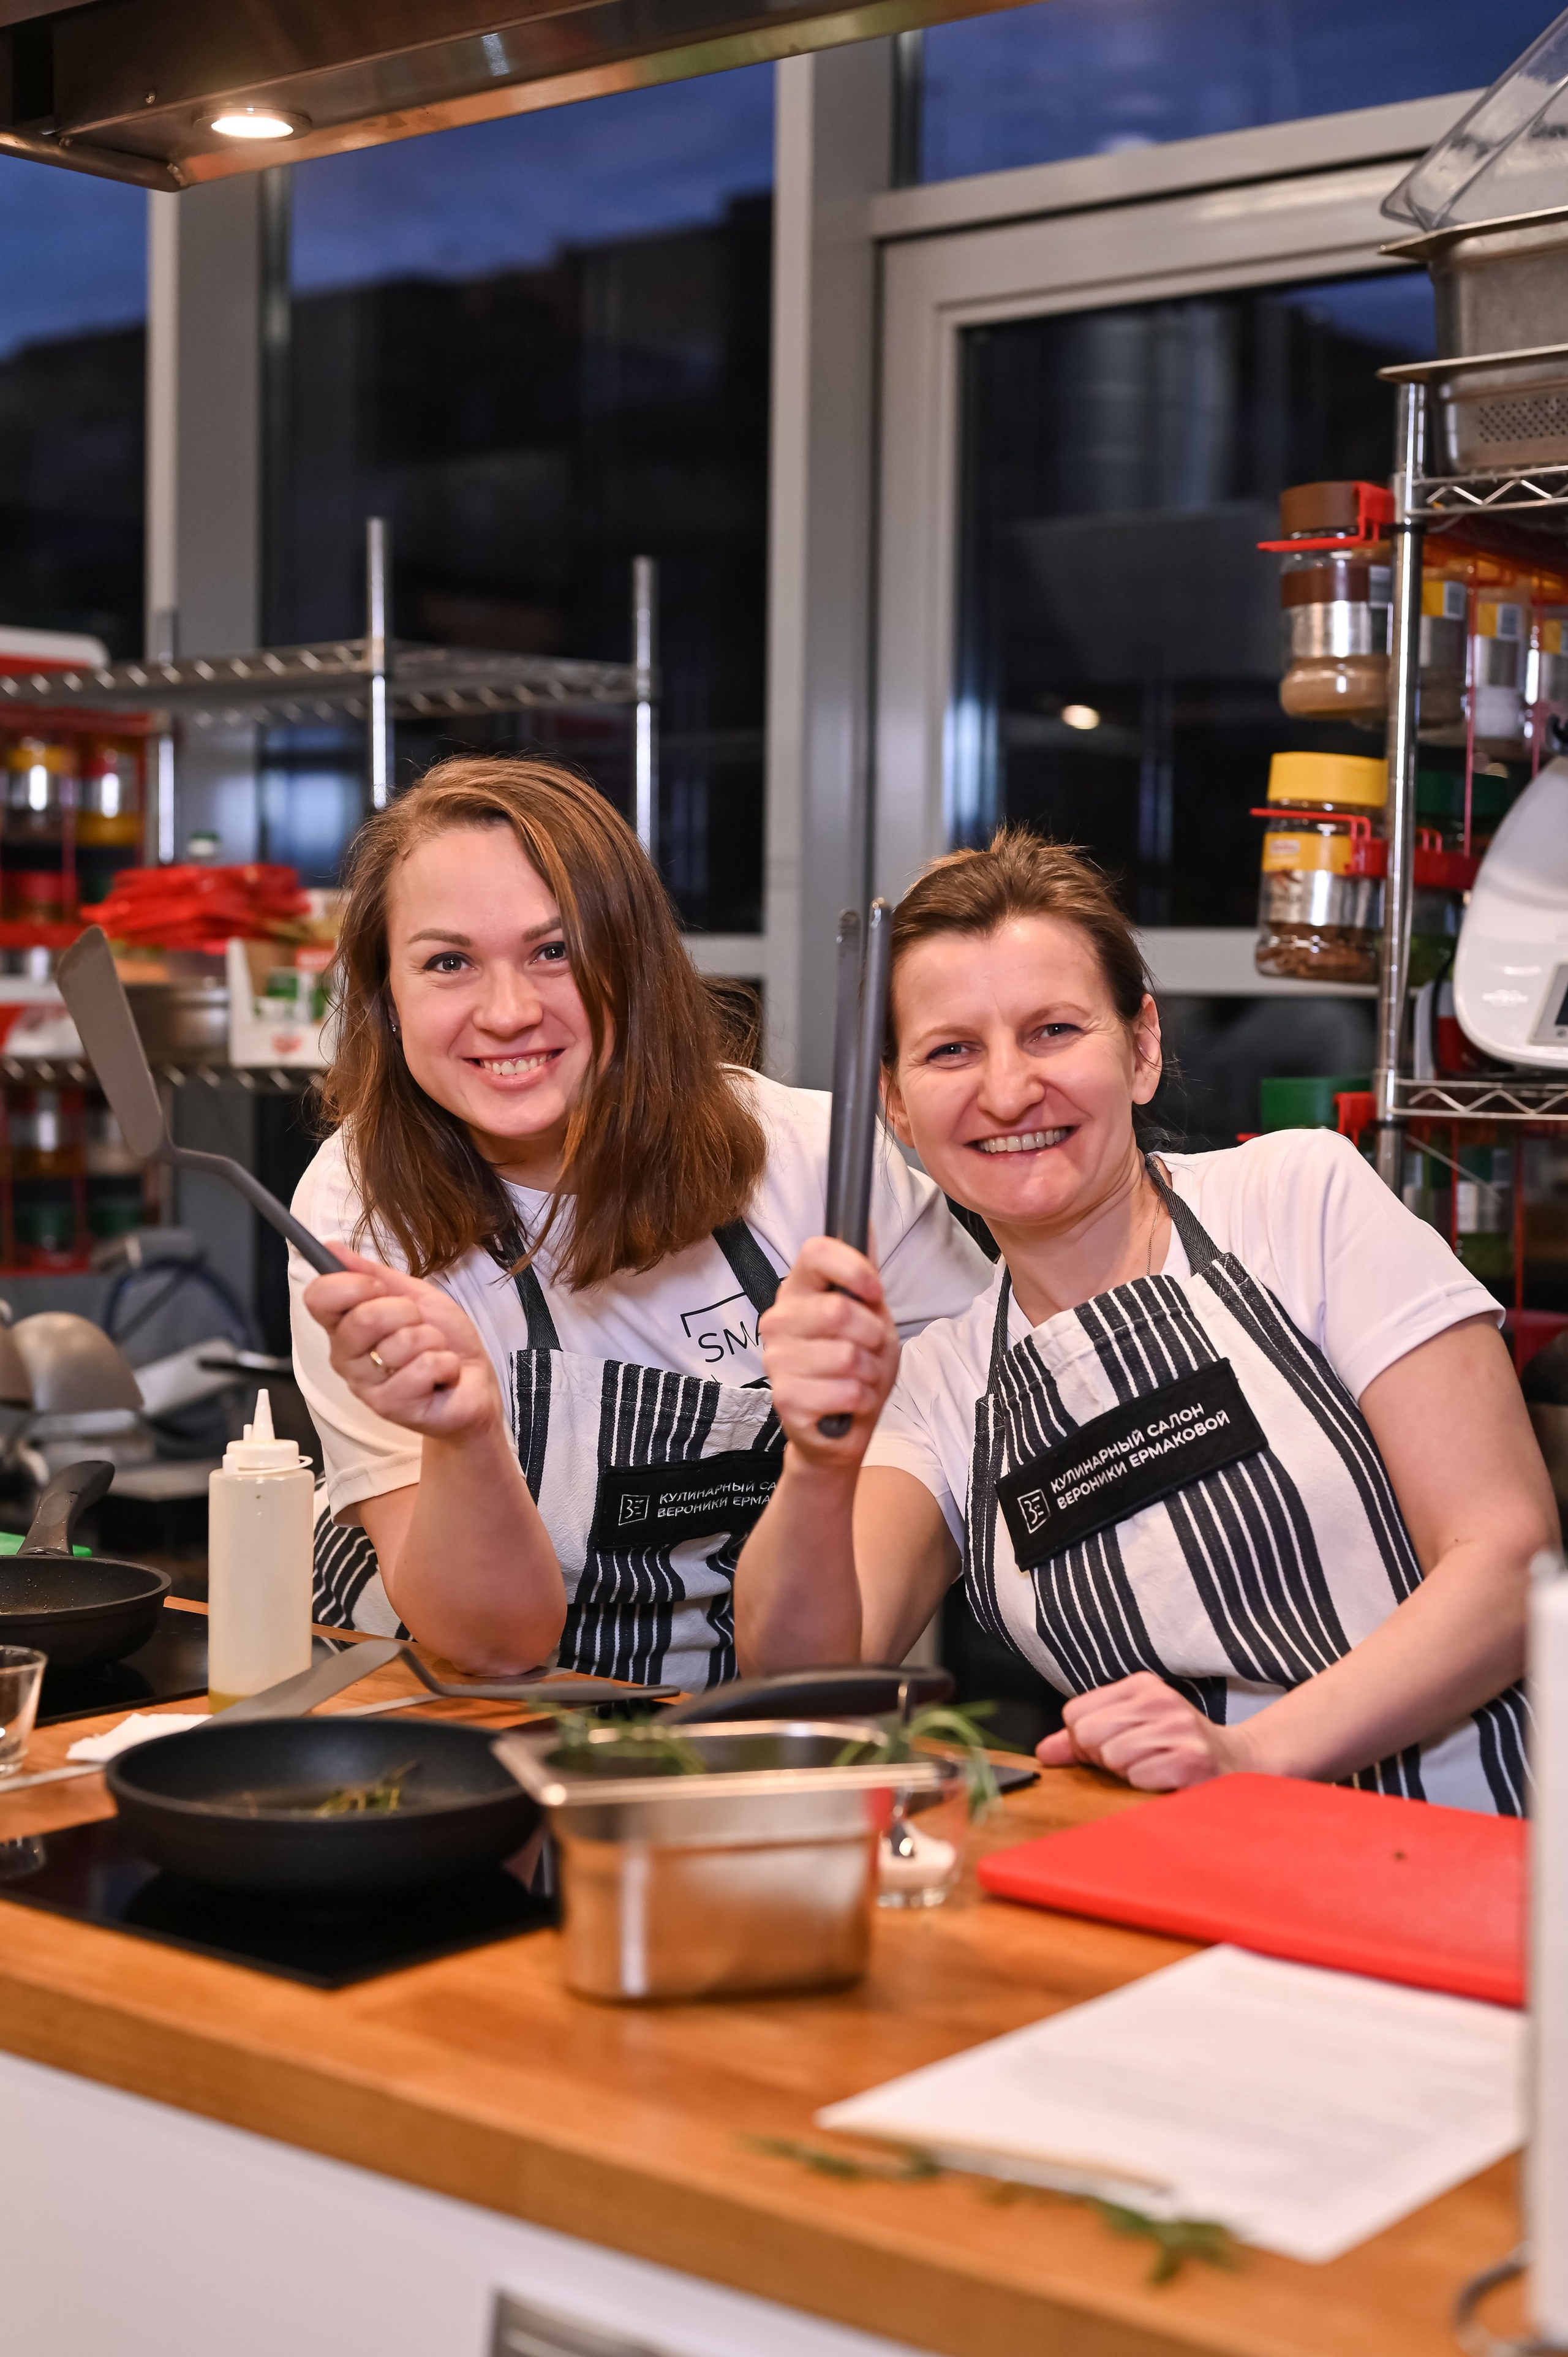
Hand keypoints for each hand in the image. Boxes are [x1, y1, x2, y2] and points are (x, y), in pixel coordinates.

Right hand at [303, 1242, 504, 1443]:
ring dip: (432, 1340)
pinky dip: (445, 1364)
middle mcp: (346, 1358)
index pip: (318, 1297)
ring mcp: (366, 1386)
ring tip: (434, 1353)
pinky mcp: (391, 1407)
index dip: (352, 1284)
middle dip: (406, 1311)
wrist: (473, 1385)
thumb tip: (330, 1246)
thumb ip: (372, 1273)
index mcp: (345, 1327)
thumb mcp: (414, 1295)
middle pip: (362, 1317)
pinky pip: (423, 1367)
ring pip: (400, 1342)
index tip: (379, 1288)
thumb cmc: (443, 1340)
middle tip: (418, 1325)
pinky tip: (442, 1376)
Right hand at [758, 1235, 900, 1469]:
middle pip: (839, 1310)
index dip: (854, 1268)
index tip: (874, 1291)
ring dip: (870, 1372)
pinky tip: (849, 1402)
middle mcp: (778, 1320)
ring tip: (859, 1378)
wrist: (842, 1425)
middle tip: (868, 1350)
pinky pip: (847, 1391)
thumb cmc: (855, 1366)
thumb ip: (863, 1273)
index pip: (816, 1253)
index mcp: (797, 1291)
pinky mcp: (786, 1399)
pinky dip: (863, 1399)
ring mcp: (777, 1360)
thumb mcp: (869, 1315)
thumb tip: (866, 1224)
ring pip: (848, 1356)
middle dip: (872, 1335)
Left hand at [1036, 1671, 1249, 1790]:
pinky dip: (1147, 1786)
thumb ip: (1083, 1740)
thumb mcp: (1133, 1730)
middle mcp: (1159, 1700)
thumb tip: (1044, 1752)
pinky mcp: (1191, 1759)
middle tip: (1134, 1761)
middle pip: (1088, 1733)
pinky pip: (1138, 1777)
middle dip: (1102, 1757)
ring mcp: (1177, 1728)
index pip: (1075, 1713)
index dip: (1083, 1741)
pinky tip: (1166, 1779)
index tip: (1110, 1747)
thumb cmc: (1179, 1747)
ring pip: (1112, 1756)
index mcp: (1141, 1686)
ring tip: (1153, 1768)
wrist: (1240, 1763)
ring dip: (1127, 1773)